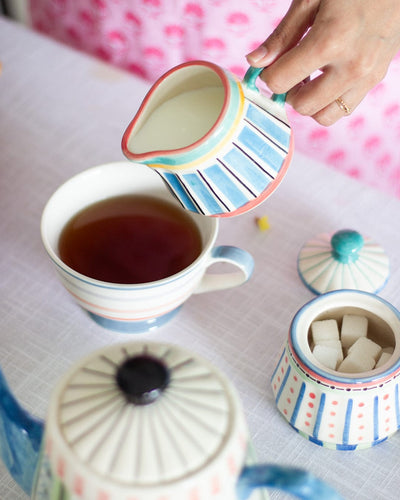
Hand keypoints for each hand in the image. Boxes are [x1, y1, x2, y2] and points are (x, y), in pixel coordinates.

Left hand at [246, 0, 399, 125]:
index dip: (268, 76)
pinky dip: (328, 102)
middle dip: (289, 92)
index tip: (270, 66)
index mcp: (330, 41)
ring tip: (308, 79)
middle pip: (302, 106)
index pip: (280, 82)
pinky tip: (326, 79)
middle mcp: (351, 66)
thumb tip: (254, 62)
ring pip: (324, 116)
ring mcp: (367, 76)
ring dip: (310, 103)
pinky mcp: (375, 79)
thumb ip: (282, 35)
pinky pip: (344, 109)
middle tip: (290, 72)